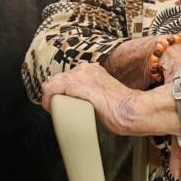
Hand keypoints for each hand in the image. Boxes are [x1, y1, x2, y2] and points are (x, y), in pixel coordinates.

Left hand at [41, 63, 180, 136]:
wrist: (132, 111)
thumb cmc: (122, 110)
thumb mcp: (103, 96)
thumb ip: (91, 95)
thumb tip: (80, 103)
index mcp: (92, 70)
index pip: (67, 77)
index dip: (61, 92)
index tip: (62, 104)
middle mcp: (85, 69)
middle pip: (58, 79)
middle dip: (54, 95)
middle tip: (57, 109)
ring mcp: (81, 75)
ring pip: (53, 83)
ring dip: (52, 98)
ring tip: (56, 111)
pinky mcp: (77, 84)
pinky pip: (52, 89)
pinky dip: (48, 100)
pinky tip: (52, 109)